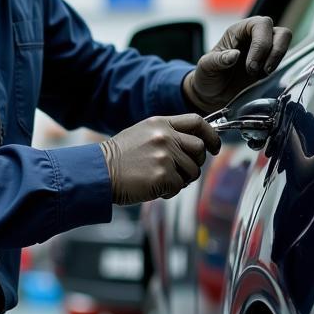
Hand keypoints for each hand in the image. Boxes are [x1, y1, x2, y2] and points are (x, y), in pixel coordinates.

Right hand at [99, 114, 220, 205]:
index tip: (214, 146)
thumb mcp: (143, 133)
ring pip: (192, 171)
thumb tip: (195, 144)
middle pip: (199, 148)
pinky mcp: (163, 175)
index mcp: (161, 123)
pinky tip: (153, 187)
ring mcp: (165, 155)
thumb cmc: (120, 157)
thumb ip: (168, 134)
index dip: (211, 135)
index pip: (197, 121)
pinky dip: (169, 191)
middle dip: (195, 163)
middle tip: (179, 171)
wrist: (99, 172)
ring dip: (180, 180)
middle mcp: (165, 136)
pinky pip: (179, 186)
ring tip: (159, 179)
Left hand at [182, 16, 291, 113]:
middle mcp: (255, 36)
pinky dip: (276, 69)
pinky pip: (284, 59)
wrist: (213, 95)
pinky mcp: (271, 63)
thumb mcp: (206, 68)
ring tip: (261, 74)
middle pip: (280, 32)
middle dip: (273, 53)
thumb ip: (217, 60)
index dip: (261, 44)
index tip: (251, 66)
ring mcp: (265, 49)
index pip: (260, 25)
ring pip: (285, 42)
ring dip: (277, 60)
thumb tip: (234, 55)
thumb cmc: (208, 77)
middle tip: (257, 71)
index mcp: (239, 31)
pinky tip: (261, 78)